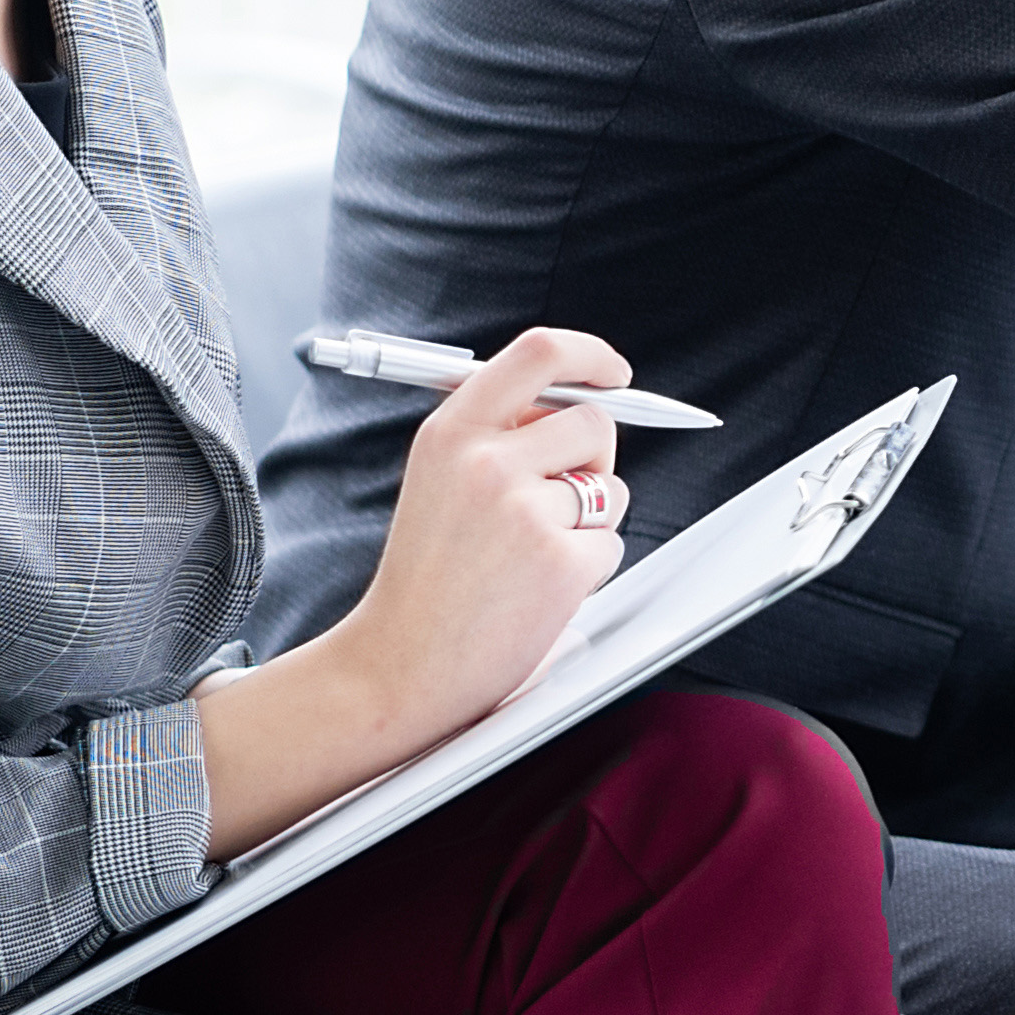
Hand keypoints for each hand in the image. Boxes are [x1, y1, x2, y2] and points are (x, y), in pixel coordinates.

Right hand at [341, 326, 633, 730]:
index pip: (540, 353)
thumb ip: (498, 434)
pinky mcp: (561, 562)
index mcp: (452, 431)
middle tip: (556, 502)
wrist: (400, 662)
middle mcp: (487, 461)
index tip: (615, 374)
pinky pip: (610, 543)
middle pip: (595, 424)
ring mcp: (526, 511)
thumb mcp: (438, 479)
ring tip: (527, 556)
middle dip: (594, 460)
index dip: (592, 356)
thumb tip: (576, 398)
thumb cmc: (427, 576)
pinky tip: (537, 590)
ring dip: (588, 521)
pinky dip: (587, 568)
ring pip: (609, 488)